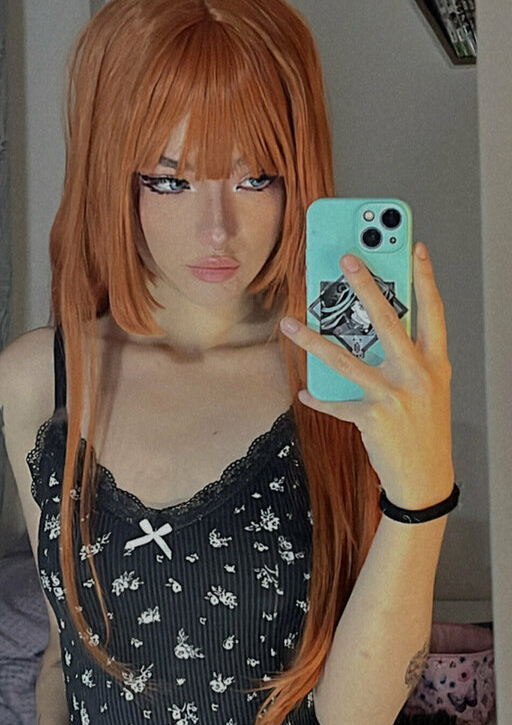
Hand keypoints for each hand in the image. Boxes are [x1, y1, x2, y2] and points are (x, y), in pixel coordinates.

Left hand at [280, 242, 454, 508]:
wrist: (425, 479)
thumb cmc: (424, 430)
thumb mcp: (428, 389)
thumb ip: (409, 358)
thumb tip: (372, 327)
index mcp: (435, 364)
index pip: (432, 311)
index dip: (423, 277)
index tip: (412, 246)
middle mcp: (417, 375)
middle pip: (387, 321)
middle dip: (365, 286)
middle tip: (346, 259)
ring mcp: (394, 396)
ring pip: (346, 359)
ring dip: (312, 340)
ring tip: (290, 323)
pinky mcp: (372, 418)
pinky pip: (336, 402)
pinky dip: (320, 399)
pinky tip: (306, 393)